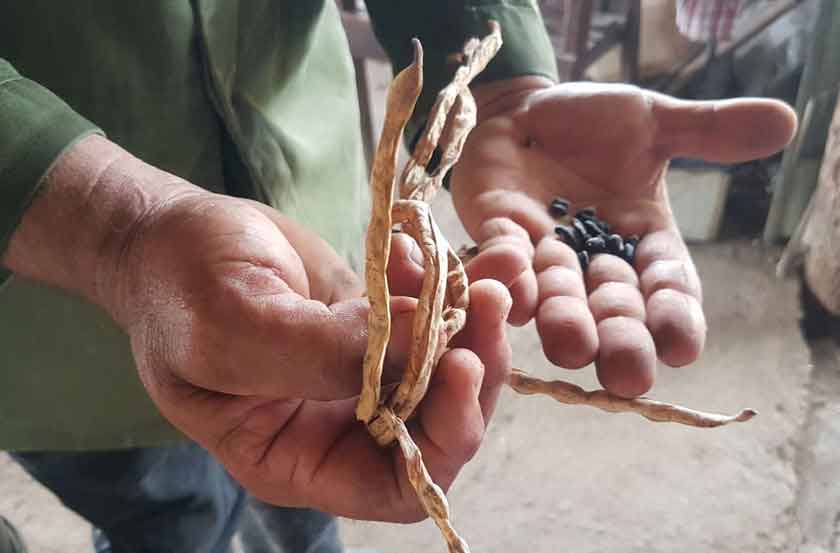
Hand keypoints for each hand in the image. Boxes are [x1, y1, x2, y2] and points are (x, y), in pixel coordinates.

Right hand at [4, 136, 512, 521]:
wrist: (170, 237)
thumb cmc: (179, 289)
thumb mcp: (234, 323)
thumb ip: (320, 351)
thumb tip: (423, 349)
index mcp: (298, 456)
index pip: (395, 484)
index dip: (442, 440)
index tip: (459, 367)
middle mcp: (340, 425)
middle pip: (438, 425)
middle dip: (474, 369)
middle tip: (491, 301)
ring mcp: (362, 374)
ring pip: (446, 369)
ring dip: (478, 322)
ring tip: (495, 267)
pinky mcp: (375, 327)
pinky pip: (431, 318)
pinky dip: (454, 285)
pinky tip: (455, 249)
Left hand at [451, 78, 796, 397]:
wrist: (526, 110)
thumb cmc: (593, 123)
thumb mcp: (653, 122)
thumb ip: (707, 130)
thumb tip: (786, 120)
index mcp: (643, 241)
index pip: (669, 287)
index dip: (676, 318)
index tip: (682, 347)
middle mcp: (595, 261)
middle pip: (614, 315)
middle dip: (621, 343)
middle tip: (626, 374)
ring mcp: (544, 254)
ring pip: (556, 300)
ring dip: (563, 319)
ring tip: (570, 339)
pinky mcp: (498, 234)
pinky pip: (501, 259)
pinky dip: (505, 270)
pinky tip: (512, 271)